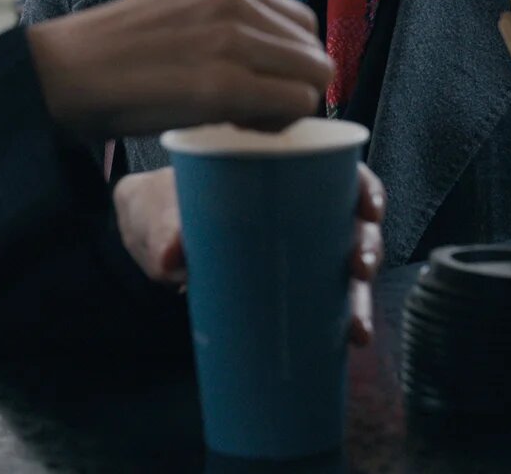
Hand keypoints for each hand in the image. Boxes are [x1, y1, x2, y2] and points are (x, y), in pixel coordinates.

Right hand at [26, 0, 332, 139]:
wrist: (60, 74)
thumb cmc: (108, 56)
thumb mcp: (174, 15)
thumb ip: (220, 24)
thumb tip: (260, 61)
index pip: (298, 21)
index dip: (286, 61)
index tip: (256, 88)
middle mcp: (234, 1)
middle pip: (313, 48)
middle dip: (296, 84)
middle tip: (254, 113)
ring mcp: (231, 40)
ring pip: (314, 76)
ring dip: (290, 108)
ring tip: (244, 122)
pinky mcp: (224, 84)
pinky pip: (295, 103)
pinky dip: (280, 125)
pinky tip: (238, 130)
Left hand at [112, 163, 387, 346]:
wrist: (142, 239)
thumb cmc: (157, 206)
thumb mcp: (151, 207)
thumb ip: (160, 226)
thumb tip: (174, 256)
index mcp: (273, 173)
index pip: (335, 170)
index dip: (363, 186)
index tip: (368, 208)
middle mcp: (296, 209)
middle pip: (350, 221)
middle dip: (366, 245)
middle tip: (359, 267)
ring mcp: (295, 249)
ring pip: (343, 267)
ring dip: (359, 295)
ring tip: (357, 326)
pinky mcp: (285, 285)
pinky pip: (321, 300)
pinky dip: (338, 319)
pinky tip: (348, 340)